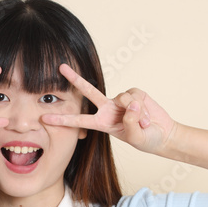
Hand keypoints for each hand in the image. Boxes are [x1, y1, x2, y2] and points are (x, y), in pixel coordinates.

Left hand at [39, 63, 176, 155]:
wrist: (162, 134)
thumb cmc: (147, 140)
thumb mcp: (137, 137)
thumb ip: (131, 123)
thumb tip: (130, 105)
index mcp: (102, 123)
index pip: (79, 120)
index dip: (63, 119)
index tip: (44, 118)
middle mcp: (108, 108)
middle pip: (88, 91)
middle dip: (75, 79)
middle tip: (61, 67)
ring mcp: (121, 100)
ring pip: (124, 99)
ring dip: (138, 114)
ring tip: (145, 124)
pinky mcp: (134, 93)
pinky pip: (136, 97)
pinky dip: (144, 108)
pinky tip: (148, 116)